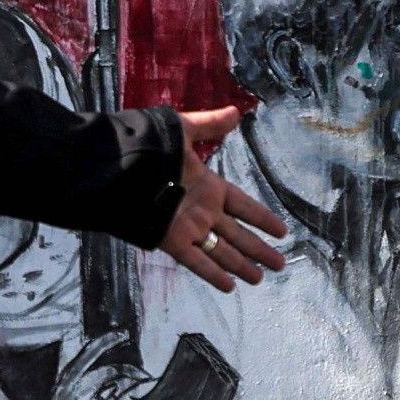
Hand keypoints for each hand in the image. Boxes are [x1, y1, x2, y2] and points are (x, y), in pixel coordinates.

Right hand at [31, 330, 157, 399]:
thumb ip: (67, 379)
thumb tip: (77, 349)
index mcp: (61, 387)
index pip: (85, 355)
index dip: (105, 341)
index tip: (121, 334)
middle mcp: (73, 395)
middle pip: (108, 371)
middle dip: (130, 369)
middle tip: (141, 370)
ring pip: (119, 388)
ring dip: (135, 383)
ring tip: (142, 382)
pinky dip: (132, 399)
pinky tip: (136, 397)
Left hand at [160, 107, 291, 292]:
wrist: (118, 167)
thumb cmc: (150, 147)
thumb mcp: (183, 131)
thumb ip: (209, 125)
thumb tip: (235, 112)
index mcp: (208, 186)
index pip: (243, 206)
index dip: (262, 217)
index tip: (282, 230)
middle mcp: (202, 210)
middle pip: (238, 234)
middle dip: (258, 248)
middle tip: (280, 264)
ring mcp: (189, 227)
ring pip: (221, 250)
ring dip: (241, 265)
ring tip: (260, 278)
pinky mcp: (172, 241)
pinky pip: (197, 260)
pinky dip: (213, 274)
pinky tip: (230, 286)